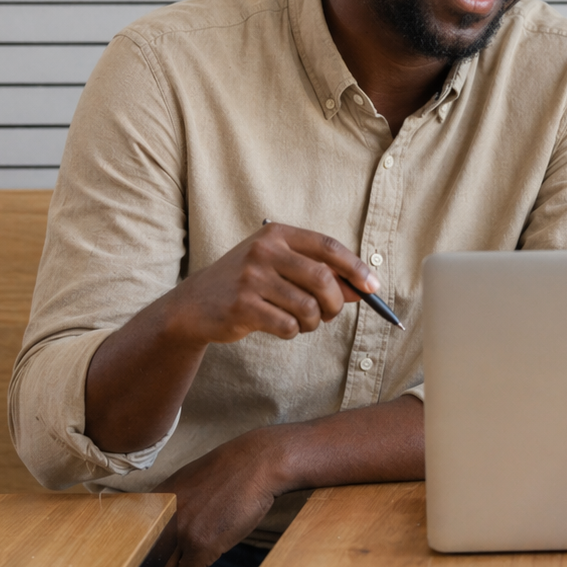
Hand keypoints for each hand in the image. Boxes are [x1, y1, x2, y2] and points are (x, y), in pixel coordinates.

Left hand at [152, 427, 283, 566]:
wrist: (259, 463)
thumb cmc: (233, 471)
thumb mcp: (191, 480)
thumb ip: (175, 504)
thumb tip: (172, 528)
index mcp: (159, 500)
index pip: (138, 539)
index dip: (149, 556)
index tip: (164, 561)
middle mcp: (163, 516)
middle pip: (147, 561)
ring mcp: (181, 531)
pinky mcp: (201, 544)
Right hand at [166, 222, 380, 345]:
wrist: (193, 305)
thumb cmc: (247, 284)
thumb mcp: (279, 268)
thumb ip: (318, 274)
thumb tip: (360, 290)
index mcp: (277, 234)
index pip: (328, 246)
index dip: (355, 268)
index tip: (373, 287)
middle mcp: (264, 251)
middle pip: (322, 279)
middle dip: (336, 302)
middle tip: (332, 314)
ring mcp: (251, 278)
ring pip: (307, 307)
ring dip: (314, 322)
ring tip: (303, 322)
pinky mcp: (241, 307)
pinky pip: (288, 326)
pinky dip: (293, 332)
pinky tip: (281, 327)